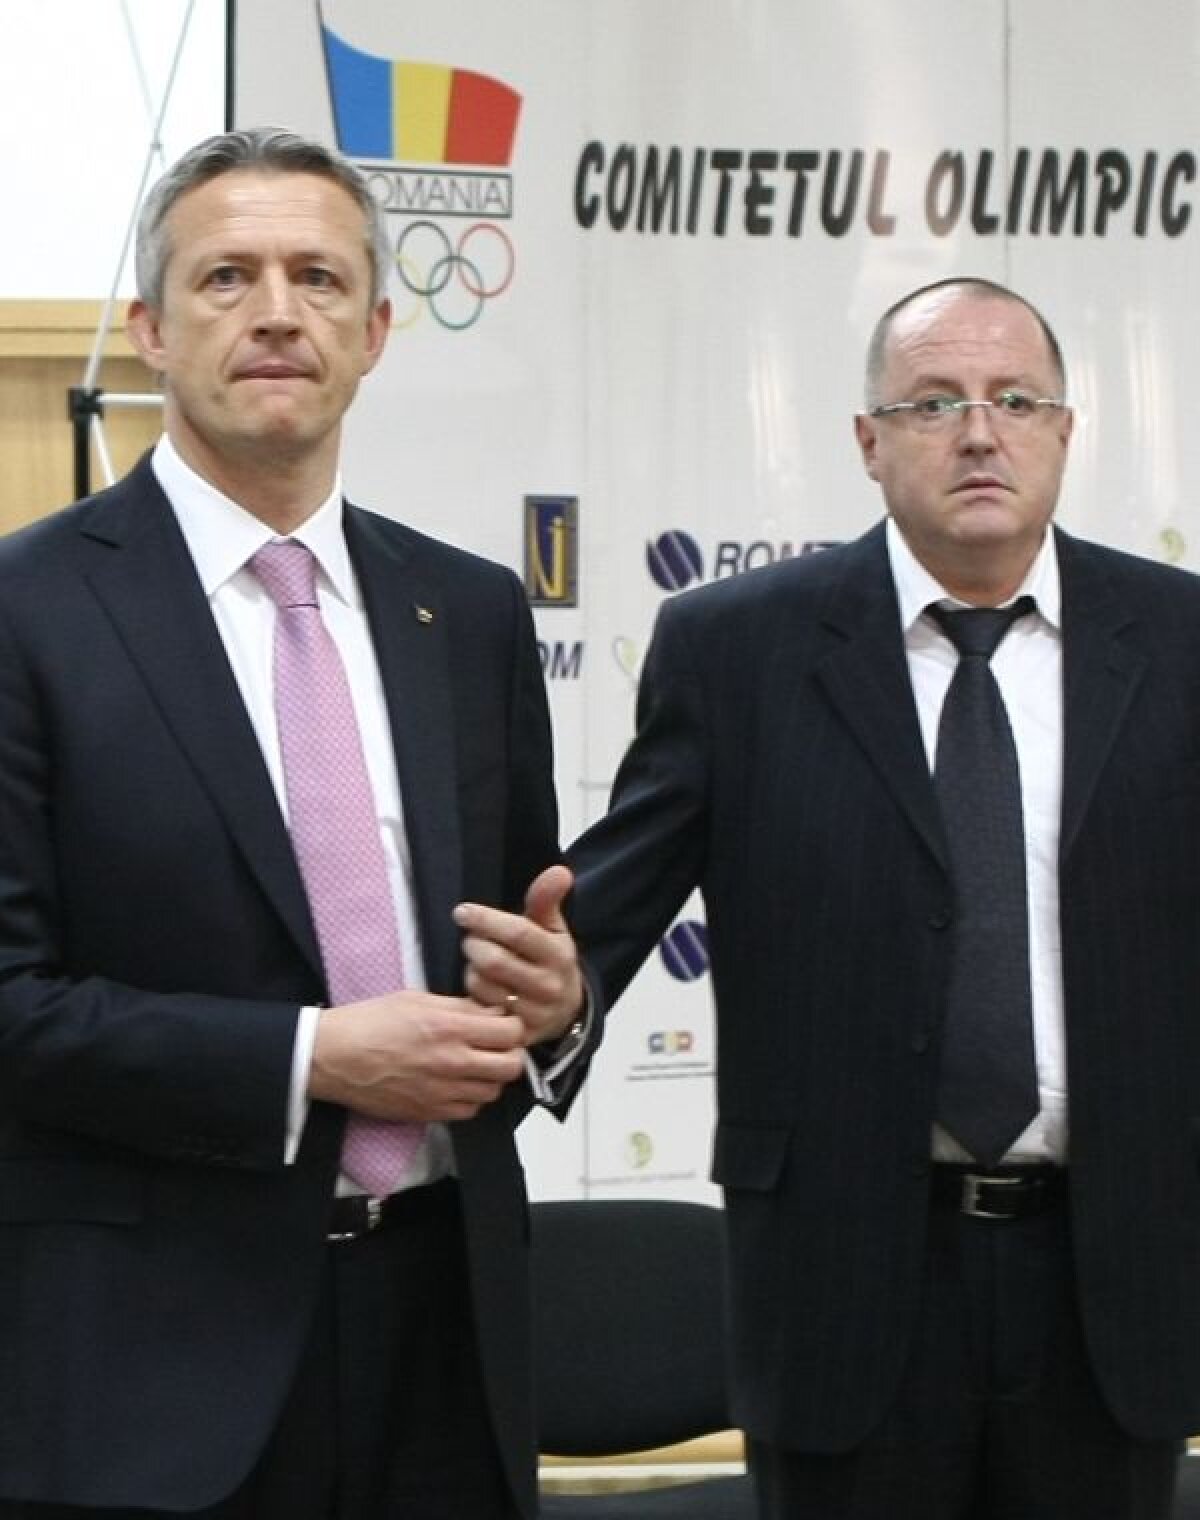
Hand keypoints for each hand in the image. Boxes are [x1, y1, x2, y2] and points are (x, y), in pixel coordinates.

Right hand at [308, 989, 526, 1121]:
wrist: (333, 1058)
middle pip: (511, 1066)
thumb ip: (459, 1007)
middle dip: (510, 1053)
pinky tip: (458, 1084)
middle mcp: (452, 1062)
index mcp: (449, 1027)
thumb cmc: (369, 1022)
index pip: (510, 1032)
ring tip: (475, 1065)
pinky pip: (470, 1110)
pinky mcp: (430, 1112)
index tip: (503, 1023)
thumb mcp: (416, 999)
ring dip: (491, 1077)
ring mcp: (443, 1092)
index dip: (512, 1026)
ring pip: (494, 1091)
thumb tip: (491, 1013)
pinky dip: (471, 1098)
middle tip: (497, 1046)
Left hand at [453, 865, 584, 1046]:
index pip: (518, 933)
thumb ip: (547, 900)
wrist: (565, 1009)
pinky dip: (473, 992)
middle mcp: (549, 985)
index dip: (486, 920)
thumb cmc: (549, 959)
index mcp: (559, 954)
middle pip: (494, 961)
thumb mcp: (551, 928)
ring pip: (483, 984)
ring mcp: (534, 1013)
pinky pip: (480, 1009)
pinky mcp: (518, 1033)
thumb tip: (560, 871)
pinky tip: (481, 984)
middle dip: (474, 944)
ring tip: (478, 961)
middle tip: (471, 938)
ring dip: (471, 969)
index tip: (462, 912)